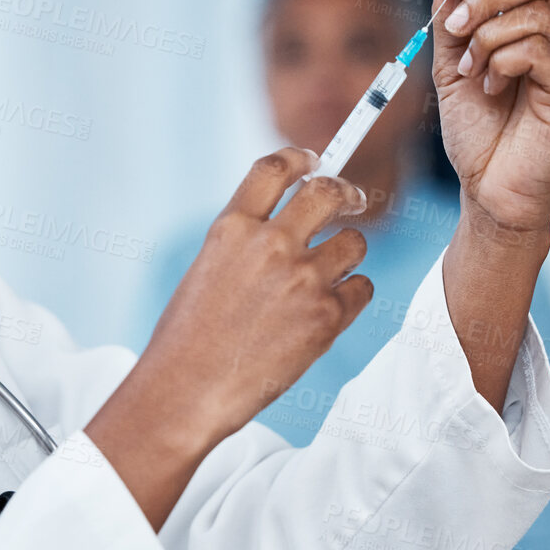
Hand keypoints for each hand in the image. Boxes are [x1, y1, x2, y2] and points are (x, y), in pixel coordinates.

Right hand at [151, 149, 374, 443]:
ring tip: (332, 274)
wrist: (188, 390)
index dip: (300, 158)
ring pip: (355, 241)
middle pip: (327, 190)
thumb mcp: (207, 269)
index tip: (313, 161)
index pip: (274, 168)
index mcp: (232, 227)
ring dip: (349, 253)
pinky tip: (328, 312)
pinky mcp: (327, 317)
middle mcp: (269, 244)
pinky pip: (362, 289)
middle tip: (352, 201)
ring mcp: (302, 279)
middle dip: (346, 192)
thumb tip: (289, 224)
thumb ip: (245, 241)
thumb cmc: (188, 338)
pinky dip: (351, 296)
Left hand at [432, 0, 549, 233]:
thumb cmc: (478, 130)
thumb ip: (450, 12)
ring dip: (486, 35)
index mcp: (542, 22)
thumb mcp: (450, 62)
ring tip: (471, 70)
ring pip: (535, 12)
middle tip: (456, 27)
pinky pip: (537, 48)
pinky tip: (491, 87)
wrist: (488, 188)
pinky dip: (501, 61)